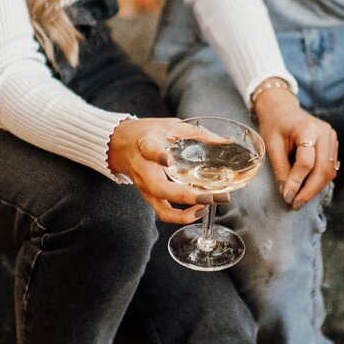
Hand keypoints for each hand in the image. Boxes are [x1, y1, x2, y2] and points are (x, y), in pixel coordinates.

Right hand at [108, 118, 230, 224]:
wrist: (118, 145)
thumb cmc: (145, 133)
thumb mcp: (168, 125)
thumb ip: (196, 133)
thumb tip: (225, 140)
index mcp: (145, 145)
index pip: (149, 151)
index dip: (158, 156)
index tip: (168, 160)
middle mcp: (143, 169)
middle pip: (160, 188)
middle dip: (187, 196)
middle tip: (211, 196)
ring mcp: (144, 186)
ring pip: (161, 208)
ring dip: (186, 213)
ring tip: (208, 207)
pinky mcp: (148, 196)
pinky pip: (164, 213)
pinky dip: (182, 217)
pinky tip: (199, 210)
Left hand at [253, 89, 339, 209]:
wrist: (282, 108)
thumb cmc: (274, 125)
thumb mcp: (271, 145)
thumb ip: (280, 168)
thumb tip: (286, 193)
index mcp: (307, 128)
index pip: (306, 162)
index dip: (297, 182)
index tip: (287, 197)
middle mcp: (324, 132)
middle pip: (322, 169)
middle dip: (309, 190)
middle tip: (295, 204)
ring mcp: (332, 137)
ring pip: (329, 171)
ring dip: (315, 188)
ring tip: (300, 200)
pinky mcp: (333, 143)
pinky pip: (330, 167)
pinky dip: (319, 180)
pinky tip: (307, 188)